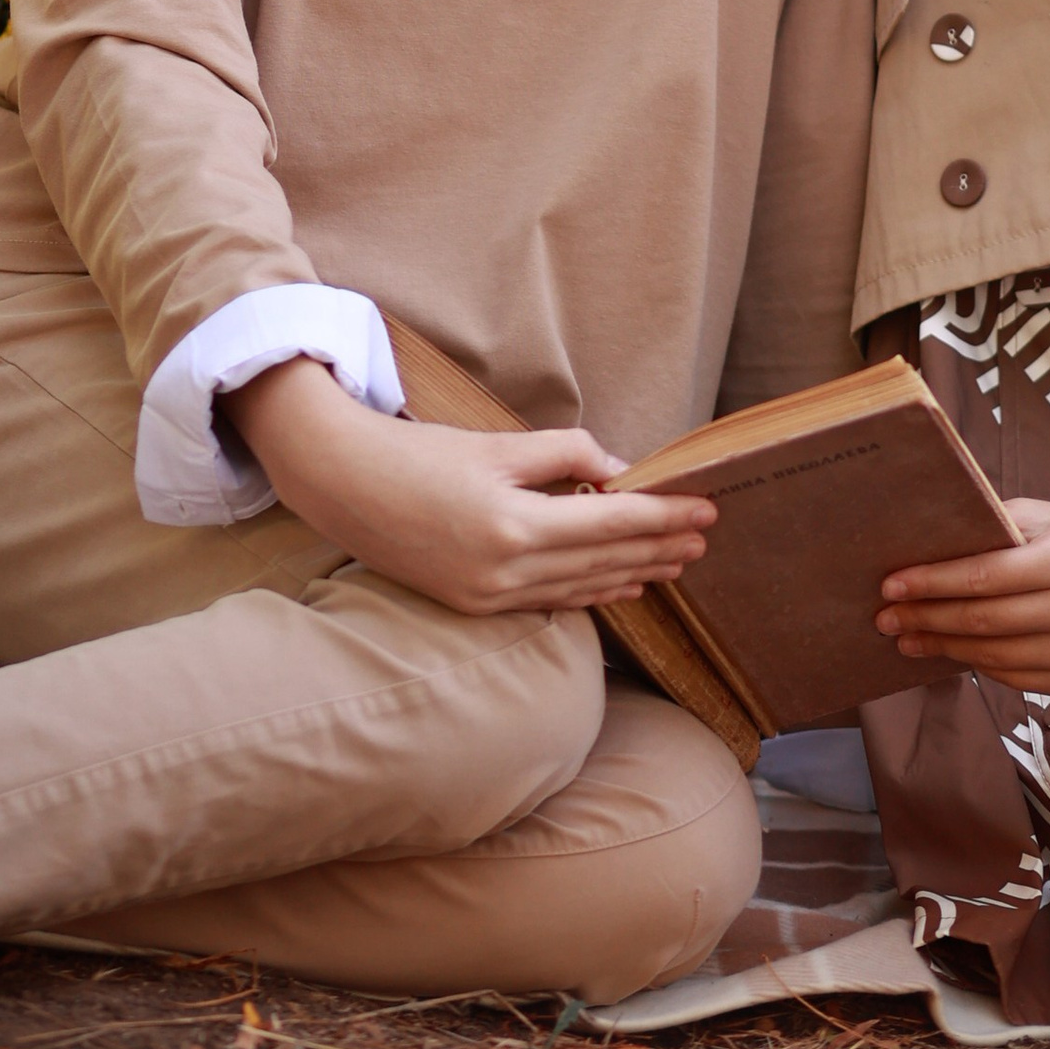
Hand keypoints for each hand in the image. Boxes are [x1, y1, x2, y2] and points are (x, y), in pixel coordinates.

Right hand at [229, 357, 715, 622]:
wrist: (345, 486)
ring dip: (634, 572)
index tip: (704, 509)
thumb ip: (565, 456)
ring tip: (676, 563)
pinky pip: (550, 600)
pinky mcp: (474, 605)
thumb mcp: (498, 443)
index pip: (612, 522)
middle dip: (659, 547)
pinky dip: (592, 590)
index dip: (663, 516)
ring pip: (582, 586)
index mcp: (515, 526)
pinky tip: (622, 584)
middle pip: (604, 559)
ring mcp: (489, 596)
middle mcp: (506, 572)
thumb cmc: (420, 454)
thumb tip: (618, 471)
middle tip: (704, 537)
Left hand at [876, 496, 1049, 691]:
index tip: (890, 584)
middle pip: (982, 621)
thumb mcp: (1046, 516)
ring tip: (905, 635)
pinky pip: (1009, 676)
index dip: (932, 583)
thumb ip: (992, 526)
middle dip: (925, 618)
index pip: (984, 577)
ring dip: (940, 646)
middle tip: (884, 616)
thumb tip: (926, 543)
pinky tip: (946, 648)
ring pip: (990, 656)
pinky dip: (972, 662)